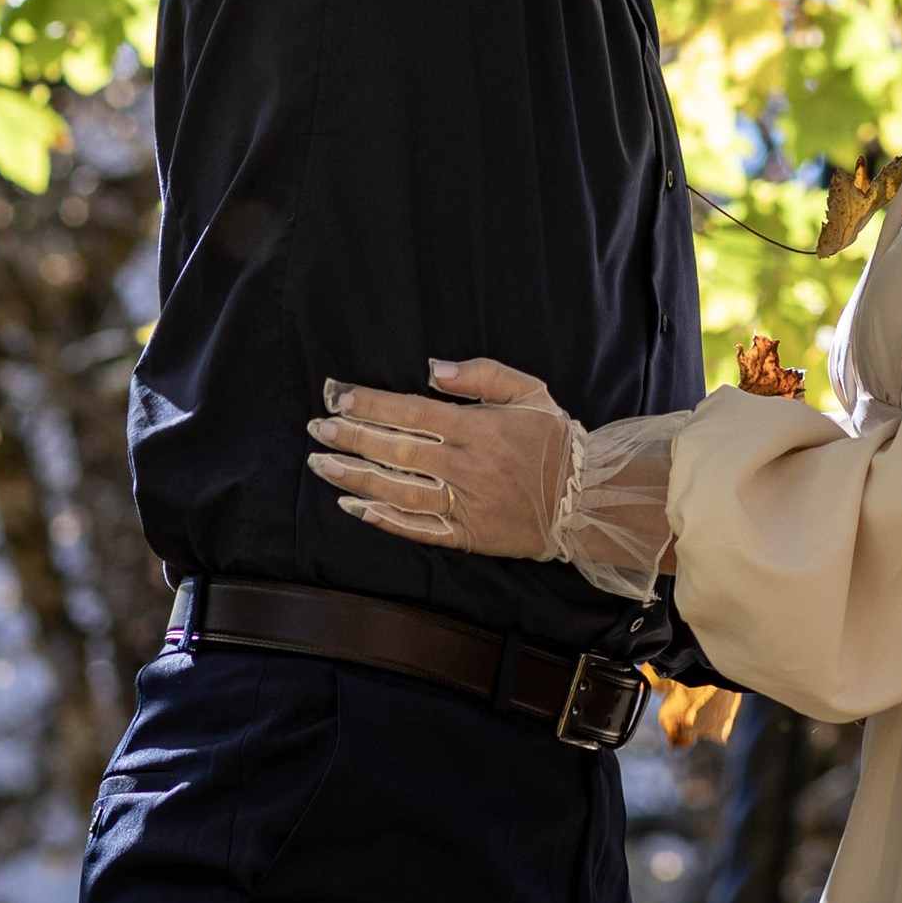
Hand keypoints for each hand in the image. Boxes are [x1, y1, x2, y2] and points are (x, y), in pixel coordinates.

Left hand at [307, 358, 572, 558]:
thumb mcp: (529, 391)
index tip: (339, 399)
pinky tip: (357, 509)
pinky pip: (420, 529)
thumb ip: (482, 375)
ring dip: (357, 478)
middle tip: (317, 429)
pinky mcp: (466, 534)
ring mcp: (464, 503)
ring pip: (400, 491)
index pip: (414, 413)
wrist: (584, 499)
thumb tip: (434, 369)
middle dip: (354, 438)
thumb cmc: (553, 439)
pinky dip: (387, 520)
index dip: (373, 405)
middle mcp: (465, 466)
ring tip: (323, 466)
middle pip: (399, 451)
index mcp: (478, 428)